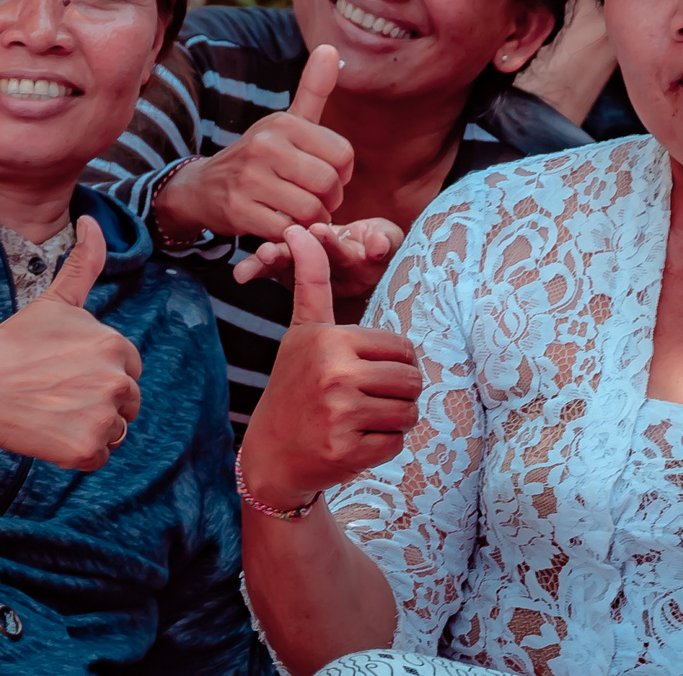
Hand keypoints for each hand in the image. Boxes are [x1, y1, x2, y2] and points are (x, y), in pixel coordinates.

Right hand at [0, 216, 141, 471]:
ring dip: (90, 424)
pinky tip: (50, 431)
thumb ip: (85, 262)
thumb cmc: (14, 343)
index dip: (97, 368)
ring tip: (53, 408)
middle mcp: (116, 381)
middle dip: (98, 397)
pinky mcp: (86, 450)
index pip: (129, 365)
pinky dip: (79, 450)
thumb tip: (90, 218)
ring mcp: (102, 418)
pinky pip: (100, 455)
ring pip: (116, 428)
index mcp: (114, 344)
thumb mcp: (55, 300)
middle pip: (128, 399)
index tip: (64, 367)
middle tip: (56, 389)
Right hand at [152, 45, 353, 241]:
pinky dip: (290, 234)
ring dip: (312, 221)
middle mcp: (265, 145)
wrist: (203, 188)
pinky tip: (281, 225)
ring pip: (310, 209)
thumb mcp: (285, 122)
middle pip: (328, 183)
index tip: (327, 178)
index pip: (343, 154)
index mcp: (282, 123)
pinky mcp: (239, 209)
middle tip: (317, 202)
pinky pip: (286, 229)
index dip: (343, 174)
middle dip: (330, 200)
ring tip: (301, 215)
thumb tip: (331, 48)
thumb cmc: (259, 157)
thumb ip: (313, 90)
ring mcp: (249, 178)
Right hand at [238, 226, 422, 510]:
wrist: (270, 456)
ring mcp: (340, 414)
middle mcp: (334, 373)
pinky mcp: (347, 450)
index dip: (390, 363)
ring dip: (393, 421)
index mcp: (329, 339)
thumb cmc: (293, 387)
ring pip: (409, 412)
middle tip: (363, 402)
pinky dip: (382, 447)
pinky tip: (353, 443)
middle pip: (412, 380)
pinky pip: (396, 444)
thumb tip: (300, 227)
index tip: (359, 373)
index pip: (402, 347)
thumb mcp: (301, 331)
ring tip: (360, 421)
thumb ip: (311, 281)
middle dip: (396, 394)